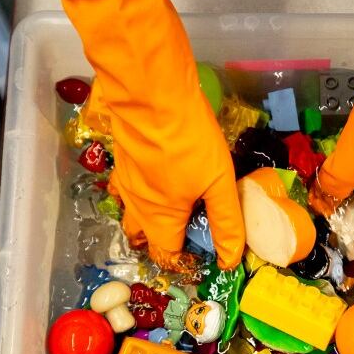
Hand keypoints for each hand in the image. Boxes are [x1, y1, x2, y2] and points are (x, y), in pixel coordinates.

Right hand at [51, 0, 244, 269]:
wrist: (151, 92)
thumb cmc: (188, 139)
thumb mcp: (219, 183)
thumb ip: (227, 222)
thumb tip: (231, 260)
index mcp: (159, 218)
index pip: (165, 254)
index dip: (183, 261)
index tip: (201, 254)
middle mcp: (135, 205)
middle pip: (142, 236)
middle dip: (161, 240)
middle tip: (187, 229)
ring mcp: (124, 179)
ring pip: (131, 210)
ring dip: (149, 215)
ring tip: (174, 203)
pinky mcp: (122, 155)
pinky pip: (128, 183)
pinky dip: (142, 188)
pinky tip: (161, 172)